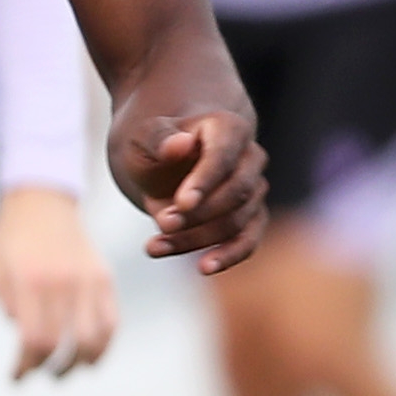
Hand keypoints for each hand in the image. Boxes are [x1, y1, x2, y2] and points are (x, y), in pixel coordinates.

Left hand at [0, 186, 117, 378]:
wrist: (41, 201)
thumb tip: (26, 337)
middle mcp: (63, 283)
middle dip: (51, 368)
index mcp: (31, 282)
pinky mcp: (104, 277)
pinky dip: (104, 344)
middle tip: (43, 375)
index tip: (17, 377)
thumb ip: (7, 306)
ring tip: (69, 371)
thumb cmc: (10, 238)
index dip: (26, 366)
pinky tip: (92, 357)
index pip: (34, 340)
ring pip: (94, 337)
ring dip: (81, 362)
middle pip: (64, 343)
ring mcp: (88, 280)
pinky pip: (112, 320)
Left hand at [108, 99, 265, 275]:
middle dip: (199, 213)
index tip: (182, 202)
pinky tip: (203, 268)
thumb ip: (158, 139)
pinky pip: (248, 240)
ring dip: (195, 238)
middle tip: (162, 223)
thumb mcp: (142, 136)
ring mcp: (253, 188)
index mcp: (228, 128)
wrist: (161, 161)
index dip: (206, 179)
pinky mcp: (249, 217)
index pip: (225, 154)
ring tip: (152, 247)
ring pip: (237, 220)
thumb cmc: (153, 144)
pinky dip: (227, 256)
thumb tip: (179, 145)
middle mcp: (250, 157)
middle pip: (236, 191)